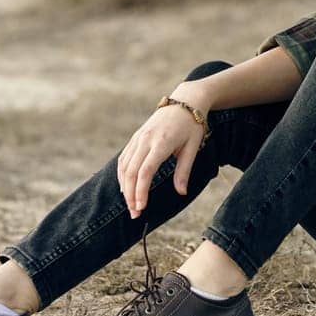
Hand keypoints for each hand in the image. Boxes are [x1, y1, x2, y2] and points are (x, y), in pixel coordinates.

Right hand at [116, 90, 210, 218]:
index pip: (145, 171)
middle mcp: (146, 139)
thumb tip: (181, 193)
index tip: (141, 207)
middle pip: (131, 171)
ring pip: (124, 165)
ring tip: (130, 205)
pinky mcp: (136, 137)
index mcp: (161, 143)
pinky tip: (125, 187)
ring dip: (125, 187)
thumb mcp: (193, 147)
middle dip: (130, 195)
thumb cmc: (192, 125)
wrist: (185, 101)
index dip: (140, 191)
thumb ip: (184, 170)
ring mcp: (138, 137)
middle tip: (135, 214)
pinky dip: (122, 174)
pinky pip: (124, 158)